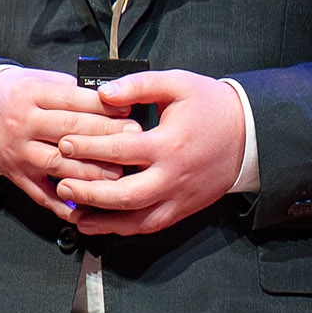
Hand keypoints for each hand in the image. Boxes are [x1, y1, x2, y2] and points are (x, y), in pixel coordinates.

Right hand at [0, 66, 141, 222]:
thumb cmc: (16, 96)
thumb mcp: (39, 80)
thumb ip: (71, 90)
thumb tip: (112, 100)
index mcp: (32, 95)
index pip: (72, 100)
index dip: (102, 108)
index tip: (127, 114)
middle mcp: (24, 124)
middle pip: (69, 131)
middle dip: (104, 138)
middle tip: (133, 143)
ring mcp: (20, 152)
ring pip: (58, 164)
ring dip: (90, 172)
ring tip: (117, 176)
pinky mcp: (18, 176)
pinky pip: (41, 193)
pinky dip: (63, 203)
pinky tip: (84, 207)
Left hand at [55, 70, 245, 235]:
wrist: (249, 134)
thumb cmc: (212, 107)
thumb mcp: (177, 84)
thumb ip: (138, 86)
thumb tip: (103, 94)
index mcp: (169, 144)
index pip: (120, 151)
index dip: (88, 147)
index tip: (65, 142)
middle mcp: (173, 176)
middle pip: (124, 195)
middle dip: (89, 192)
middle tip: (62, 183)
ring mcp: (179, 197)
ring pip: (136, 220)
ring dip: (102, 220)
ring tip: (74, 213)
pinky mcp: (183, 209)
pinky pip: (149, 226)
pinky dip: (123, 228)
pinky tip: (101, 224)